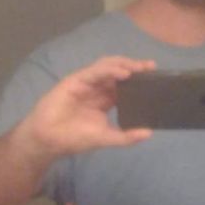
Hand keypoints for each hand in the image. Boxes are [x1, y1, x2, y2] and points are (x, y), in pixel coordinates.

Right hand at [16, 56, 154, 160]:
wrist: (48, 139)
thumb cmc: (74, 138)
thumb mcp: (106, 138)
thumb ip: (126, 136)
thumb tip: (149, 134)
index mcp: (105, 99)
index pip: (125, 85)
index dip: (139, 79)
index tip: (155, 77)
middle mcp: (97, 88)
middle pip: (118, 72)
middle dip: (135, 67)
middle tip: (151, 67)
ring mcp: (86, 83)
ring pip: (107, 67)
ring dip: (124, 65)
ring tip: (139, 67)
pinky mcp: (76, 80)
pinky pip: (94, 72)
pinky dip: (109, 70)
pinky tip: (123, 73)